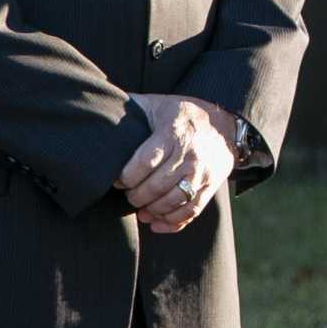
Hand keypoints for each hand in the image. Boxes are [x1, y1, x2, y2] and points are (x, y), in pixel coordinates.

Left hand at [116, 93, 235, 233]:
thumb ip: (132, 107)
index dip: (125, 177)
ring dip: (151, 210)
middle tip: (128, 193)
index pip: (144, 163)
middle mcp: (189, 155)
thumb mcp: (158, 105)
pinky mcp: (211, 186)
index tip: (118, 179)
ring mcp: (202, 173)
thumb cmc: (183, 115)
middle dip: (135, 195)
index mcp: (172, 134)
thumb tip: (100, 106)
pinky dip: (171, 222)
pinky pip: (190, 211)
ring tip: (141, 206)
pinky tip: (156, 221)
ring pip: (171, 202)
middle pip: (155, 187)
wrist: (226, 124)